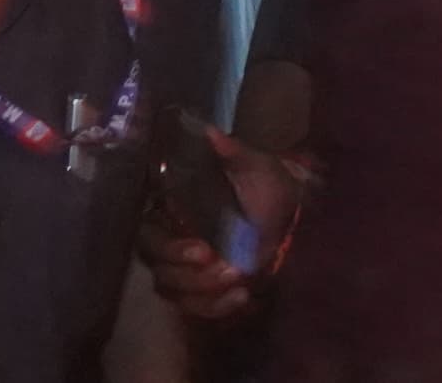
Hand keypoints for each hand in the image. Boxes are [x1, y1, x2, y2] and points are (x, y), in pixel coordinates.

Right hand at [138, 123, 299, 323]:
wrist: (294, 218)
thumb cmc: (267, 189)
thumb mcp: (256, 168)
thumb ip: (232, 153)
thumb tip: (211, 132)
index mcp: (174, 212)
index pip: (148, 236)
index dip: (169, 247)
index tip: (202, 249)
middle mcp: (171, 244)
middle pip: (157, 269)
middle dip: (189, 272)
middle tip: (225, 265)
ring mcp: (185, 271)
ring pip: (173, 291)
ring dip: (205, 290)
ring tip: (240, 278)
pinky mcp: (203, 291)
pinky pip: (197, 309)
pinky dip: (217, 308)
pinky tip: (243, 298)